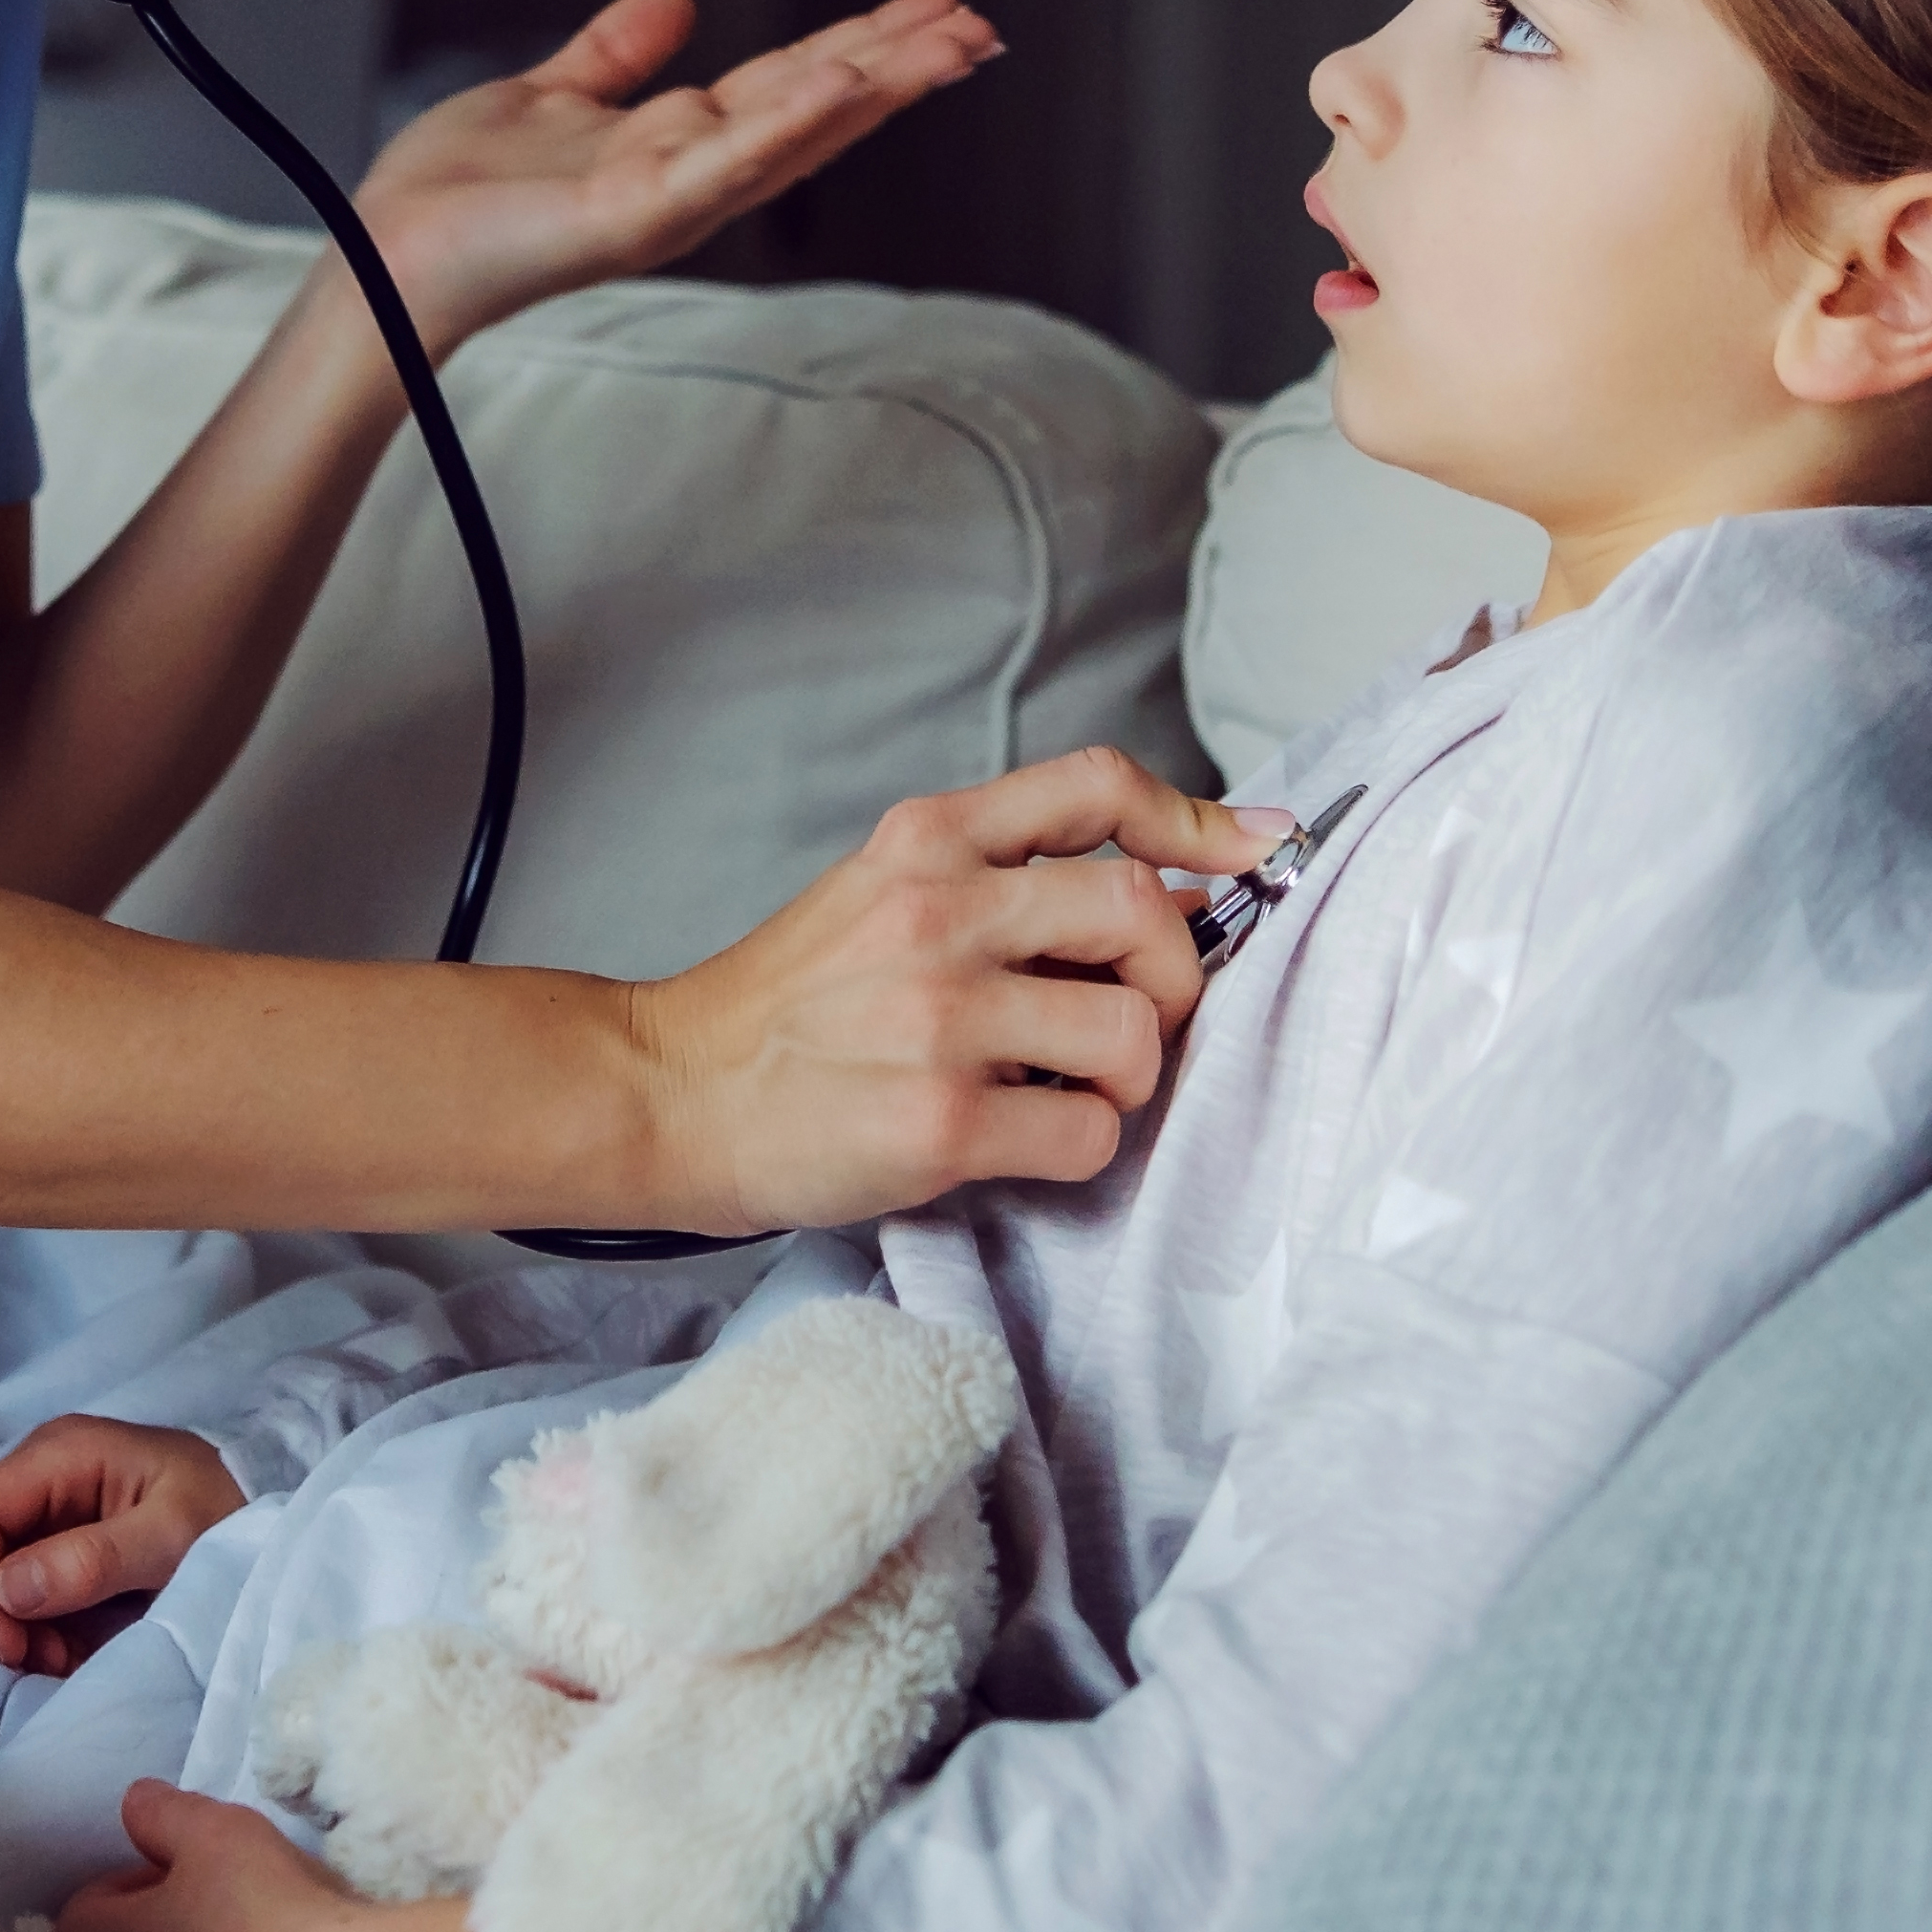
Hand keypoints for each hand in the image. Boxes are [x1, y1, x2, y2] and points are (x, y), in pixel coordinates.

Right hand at [0, 1414, 247, 1676]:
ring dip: (4, 1624)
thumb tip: (10, 1590)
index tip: (13, 1648)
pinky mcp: (50, 1543)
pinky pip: (8, 1587)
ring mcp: (40, 1508)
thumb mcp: (173, 1536)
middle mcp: (34, 1474)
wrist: (263, 1511)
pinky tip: (63, 1649)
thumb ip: (94, 1559)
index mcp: (58, 1454)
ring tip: (57, 1656)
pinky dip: (23, 1627)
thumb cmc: (225, 1510)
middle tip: (39, 1657)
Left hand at [349, 0, 999, 353]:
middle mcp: (694, 175)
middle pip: (818, 108)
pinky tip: (845, 82)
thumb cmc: (458, 192)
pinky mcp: (638, 214)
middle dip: (901, 68)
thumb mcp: (550, 95)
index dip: (866, 47)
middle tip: (983, 26)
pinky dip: (790, 122)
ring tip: (953, 46)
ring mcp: (674, 198)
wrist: (388, 253)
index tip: (935, 9)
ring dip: (877, 88)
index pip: (794, 84)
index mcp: (680, 143)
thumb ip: (614, 56)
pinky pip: (727, 162)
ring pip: (797, 132)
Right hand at [627, 748, 1252, 1232]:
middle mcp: (936, 912)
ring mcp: (938, 1018)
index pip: (1096, 784)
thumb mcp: (880, 889)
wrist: (672, 1090)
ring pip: (1131, 1032)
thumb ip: (996, 876)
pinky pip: (1086, 1134)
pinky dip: (1085, 1147)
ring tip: (1079, 1090)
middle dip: (1178, 973)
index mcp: (926, 840)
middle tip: (1146, 1017)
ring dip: (1134, 1075)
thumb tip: (1161, 884)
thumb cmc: (792, 1005)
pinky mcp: (938, 1121)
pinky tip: (1031, 1142)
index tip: (1258, 853)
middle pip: (1139, 906)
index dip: (1198, 819)